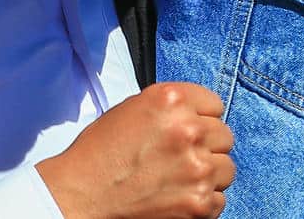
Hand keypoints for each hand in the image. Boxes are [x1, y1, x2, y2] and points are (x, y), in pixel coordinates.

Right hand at [38, 82, 234, 218]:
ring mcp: (197, 168)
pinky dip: (201, 202)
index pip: (214, 105)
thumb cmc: (99, 153)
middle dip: (205, 147)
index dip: (200, 119)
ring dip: (207, 175)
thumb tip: (200, 115)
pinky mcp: (198, 202)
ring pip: (226, 168)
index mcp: (172, 100)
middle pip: (224, 136)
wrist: (77, 196)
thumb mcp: (133, 109)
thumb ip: (172, 107)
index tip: (187, 132)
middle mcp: (189, 130)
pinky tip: (176, 199)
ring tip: (178, 180)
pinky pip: (219, 199)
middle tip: (179, 159)